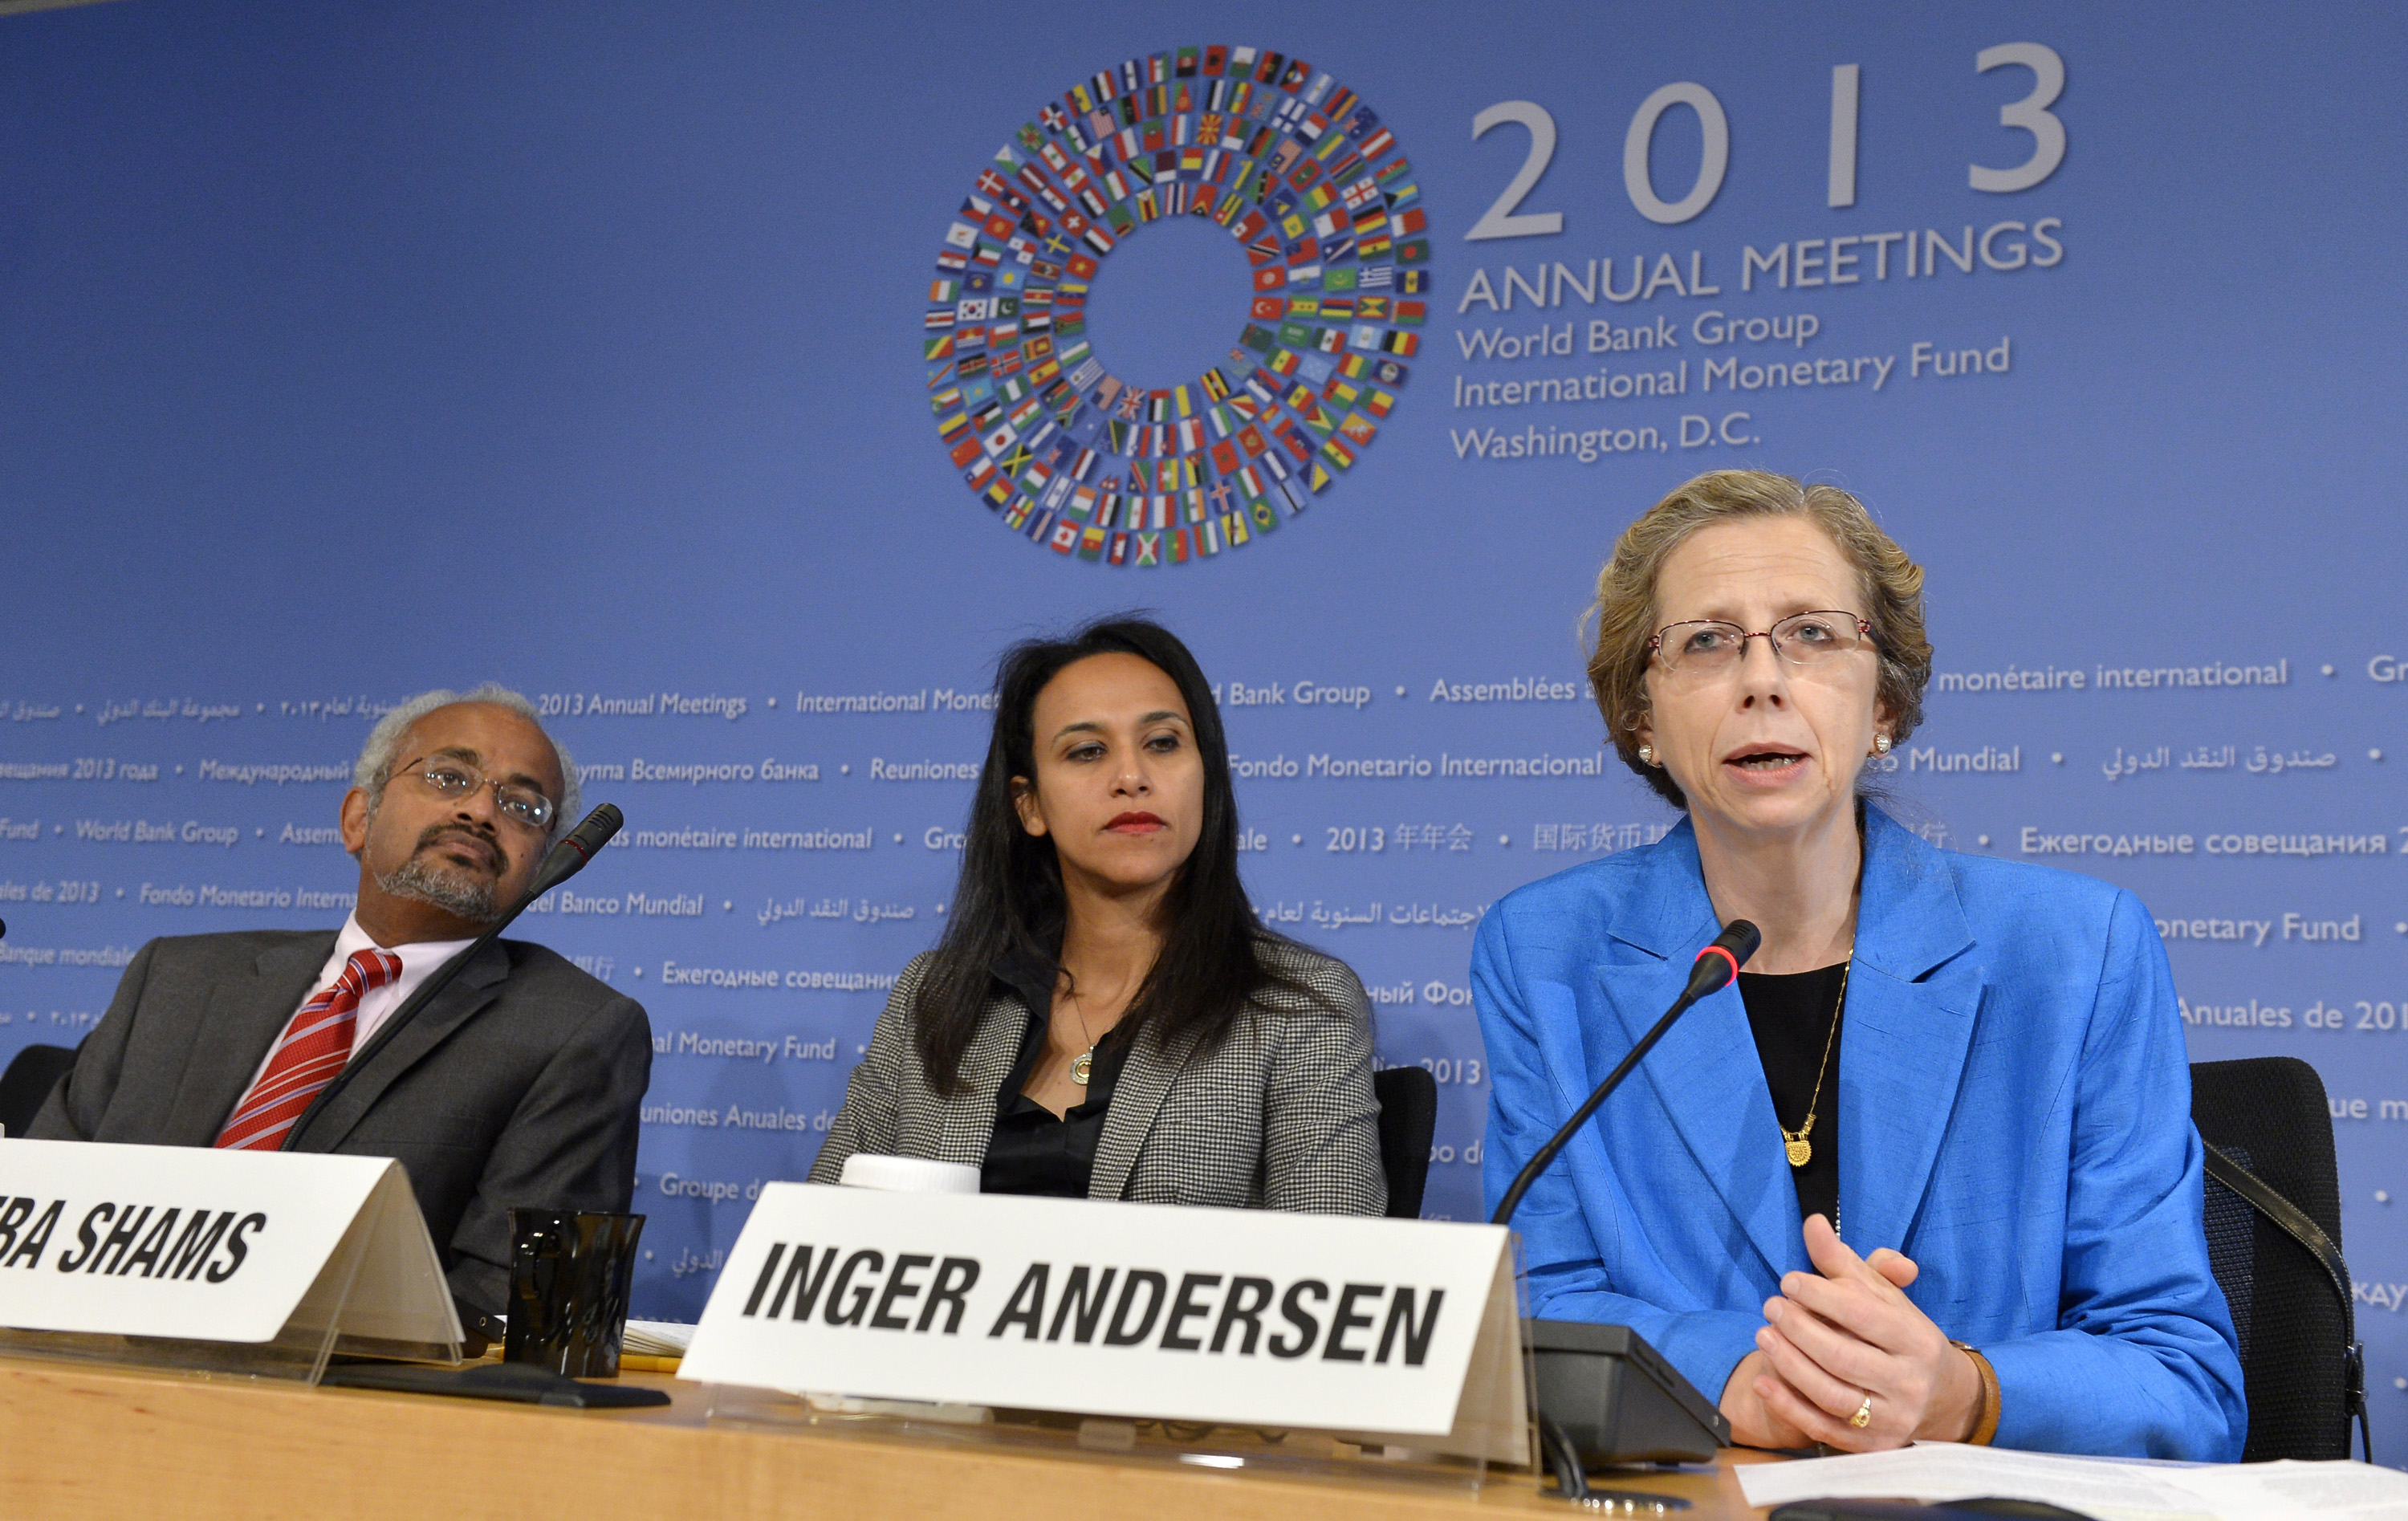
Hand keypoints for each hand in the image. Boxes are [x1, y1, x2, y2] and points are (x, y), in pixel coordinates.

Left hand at [1746, 1214, 1980, 1451]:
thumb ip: (1843, 1261)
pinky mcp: (1872, 1446)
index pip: (1862, 1314)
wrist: (1938, 1395)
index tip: (1788, 1280)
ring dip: (1789, 1363)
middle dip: (1799, 1328)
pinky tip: (1762, 1380)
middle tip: (1770, 1306)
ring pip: (1830, 1393)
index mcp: (1917, 1339)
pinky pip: (1823, 1428)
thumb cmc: (1897, 1334)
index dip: (1820, 1295)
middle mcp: (1909, 1382)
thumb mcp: (1879, 1295)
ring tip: (1762, 1335)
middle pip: (1842, 1355)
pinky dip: (1788, 1405)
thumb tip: (1813, 1223)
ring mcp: (1892, 1418)